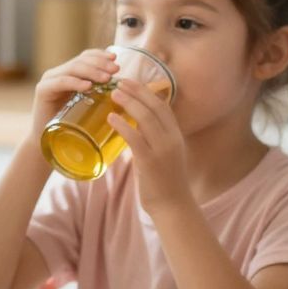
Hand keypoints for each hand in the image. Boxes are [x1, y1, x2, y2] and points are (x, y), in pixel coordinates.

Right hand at [31, 48, 116, 132]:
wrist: (47, 144)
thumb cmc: (70, 127)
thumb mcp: (87, 106)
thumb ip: (99, 93)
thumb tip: (123, 87)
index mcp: (68, 74)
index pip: (85, 57)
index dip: (100, 55)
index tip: (115, 58)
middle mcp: (57, 73)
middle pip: (80, 60)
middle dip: (100, 63)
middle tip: (115, 69)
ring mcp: (49, 80)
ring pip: (72, 69)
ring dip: (92, 71)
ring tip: (107, 78)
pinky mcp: (43, 91)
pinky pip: (61, 82)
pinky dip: (75, 82)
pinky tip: (88, 86)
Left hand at [106, 77, 189, 212]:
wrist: (173, 206)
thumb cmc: (166, 182)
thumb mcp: (166, 155)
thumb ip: (155, 139)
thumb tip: (136, 127)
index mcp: (176, 135)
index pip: (163, 106)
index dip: (147, 91)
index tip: (132, 83)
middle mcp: (172, 139)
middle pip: (155, 106)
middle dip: (137, 91)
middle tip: (120, 82)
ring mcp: (162, 150)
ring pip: (146, 118)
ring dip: (129, 102)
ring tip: (114, 93)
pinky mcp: (150, 162)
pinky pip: (135, 138)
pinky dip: (122, 125)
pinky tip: (111, 118)